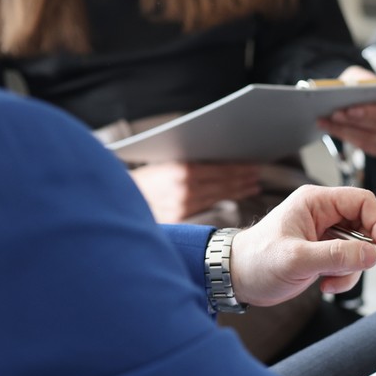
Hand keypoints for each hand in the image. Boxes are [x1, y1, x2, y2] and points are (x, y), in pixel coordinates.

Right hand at [130, 162, 261, 222]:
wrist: (118, 197)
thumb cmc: (143, 176)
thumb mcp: (166, 161)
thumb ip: (190, 162)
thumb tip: (218, 158)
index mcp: (182, 170)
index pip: (220, 169)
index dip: (239, 168)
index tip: (254, 164)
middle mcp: (185, 189)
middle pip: (223, 183)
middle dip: (243, 178)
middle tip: (257, 173)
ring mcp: (184, 205)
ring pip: (219, 196)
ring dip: (239, 189)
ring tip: (253, 184)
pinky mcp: (181, 218)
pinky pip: (208, 206)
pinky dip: (225, 200)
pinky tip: (236, 196)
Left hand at [229, 184, 375, 304]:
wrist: (237, 278)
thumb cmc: (256, 261)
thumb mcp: (297, 259)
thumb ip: (336, 256)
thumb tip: (371, 255)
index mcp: (315, 202)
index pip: (362, 202)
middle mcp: (323, 214)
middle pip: (365, 226)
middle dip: (364, 253)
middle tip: (355, 270)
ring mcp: (324, 235)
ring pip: (360, 249)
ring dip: (352, 270)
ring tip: (330, 282)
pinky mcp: (324, 253)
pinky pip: (348, 263)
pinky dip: (344, 278)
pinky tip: (325, 285)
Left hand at [319, 67, 375, 158]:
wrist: (362, 99)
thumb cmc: (369, 87)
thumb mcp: (372, 78)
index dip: (373, 111)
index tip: (351, 108)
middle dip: (355, 121)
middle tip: (335, 113)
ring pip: (371, 138)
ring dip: (346, 129)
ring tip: (328, 120)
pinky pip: (365, 146)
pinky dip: (346, 136)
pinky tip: (331, 128)